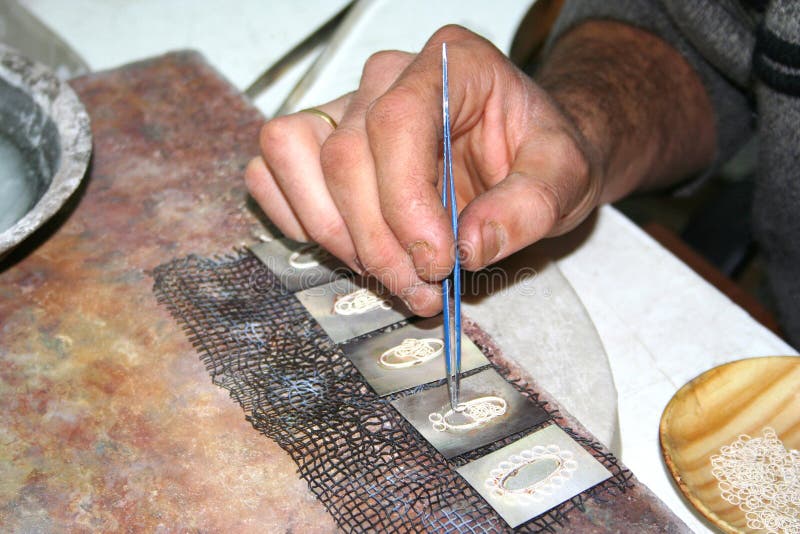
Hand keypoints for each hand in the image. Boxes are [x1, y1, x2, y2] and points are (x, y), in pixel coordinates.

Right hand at [245, 25, 602, 314]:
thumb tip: (470, 246)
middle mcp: (388, 78)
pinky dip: (301, 221)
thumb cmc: (540, 154)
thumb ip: (532, 205)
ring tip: (391, 276)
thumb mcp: (567, 176)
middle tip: (423, 289)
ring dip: (334, 234)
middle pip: (344, 156)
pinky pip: (271, 173)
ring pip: (292, 156)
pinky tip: (355, 250)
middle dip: (378, 242)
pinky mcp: (318, 142)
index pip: (398, 123)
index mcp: (451, 64)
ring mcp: (345, 107)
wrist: (524, 154)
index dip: (405, 203)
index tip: (437, 261)